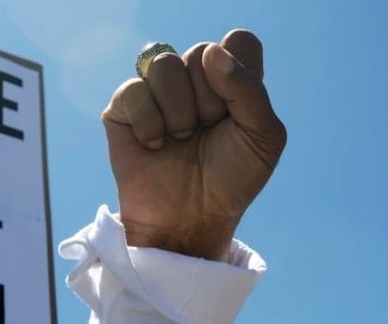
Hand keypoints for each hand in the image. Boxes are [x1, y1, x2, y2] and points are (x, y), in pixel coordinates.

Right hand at [103, 29, 285, 261]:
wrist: (191, 219)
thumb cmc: (231, 180)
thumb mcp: (263, 138)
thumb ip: (248, 89)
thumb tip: (210, 52)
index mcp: (230, 79)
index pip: (237, 42)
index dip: (238, 75)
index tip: (235, 112)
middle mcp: (193, 79)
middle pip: (200, 51)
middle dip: (209, 100)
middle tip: (206, 132)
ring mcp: (156, 92)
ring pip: (165, 65)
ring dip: (179, 111)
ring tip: (180, 140)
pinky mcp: (123, 109)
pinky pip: (133, 90)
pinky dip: (149, 123)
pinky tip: (154, 146)